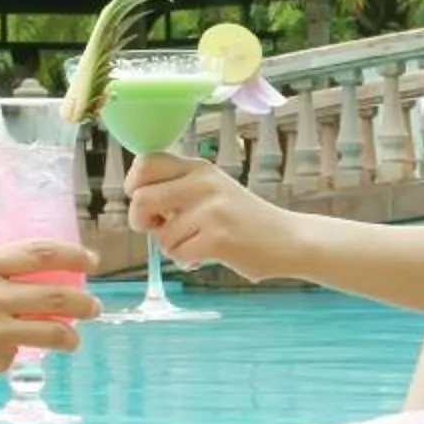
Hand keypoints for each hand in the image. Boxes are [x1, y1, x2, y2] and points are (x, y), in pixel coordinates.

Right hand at [0, 237, 99, 401]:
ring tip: (73, 337)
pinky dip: (21, 350)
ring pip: (54, 331)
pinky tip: (2, 351)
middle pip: (58, 295)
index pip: (40, 253)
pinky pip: (21, 351)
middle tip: (94, 306)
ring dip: (71, 334)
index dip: (73, 254)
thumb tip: (41, 273)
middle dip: (85, 302)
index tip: (91, 260)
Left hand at [128, 153, 295, 279]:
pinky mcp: (218, 237)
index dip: (134, 185)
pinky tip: (207, 256)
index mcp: (199, 168)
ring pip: (160, 234)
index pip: (146, 162)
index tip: (145, 201)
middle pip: (141, 198)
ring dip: (172, 247)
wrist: (289, 239)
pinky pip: (179, 253)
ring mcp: (212, 210)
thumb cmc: (242, 219)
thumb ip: (178, 187)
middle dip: (140, 221)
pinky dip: (187, 261)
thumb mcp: (212, 190)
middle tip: (159, 229)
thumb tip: (135, 194)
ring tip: (197, 243)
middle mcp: (203, 183)